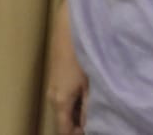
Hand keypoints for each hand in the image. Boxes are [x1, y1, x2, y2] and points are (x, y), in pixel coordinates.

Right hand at [48, 1, 87, 134]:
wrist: (70, 28)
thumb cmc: (82, 55)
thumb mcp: (90, 85)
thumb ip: (88, 108)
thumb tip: (88, 126)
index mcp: (60, 101)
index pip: (64, 131)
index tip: (95, 131)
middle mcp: (52, 96)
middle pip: (63, 121)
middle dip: (78, 125)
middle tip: (99, 122)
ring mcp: (52, 86)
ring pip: (64, 109)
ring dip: (77, 113)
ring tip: (96, 110)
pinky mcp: (55, 77)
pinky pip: (64, 98)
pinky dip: (75, 102)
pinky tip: (88, 96)